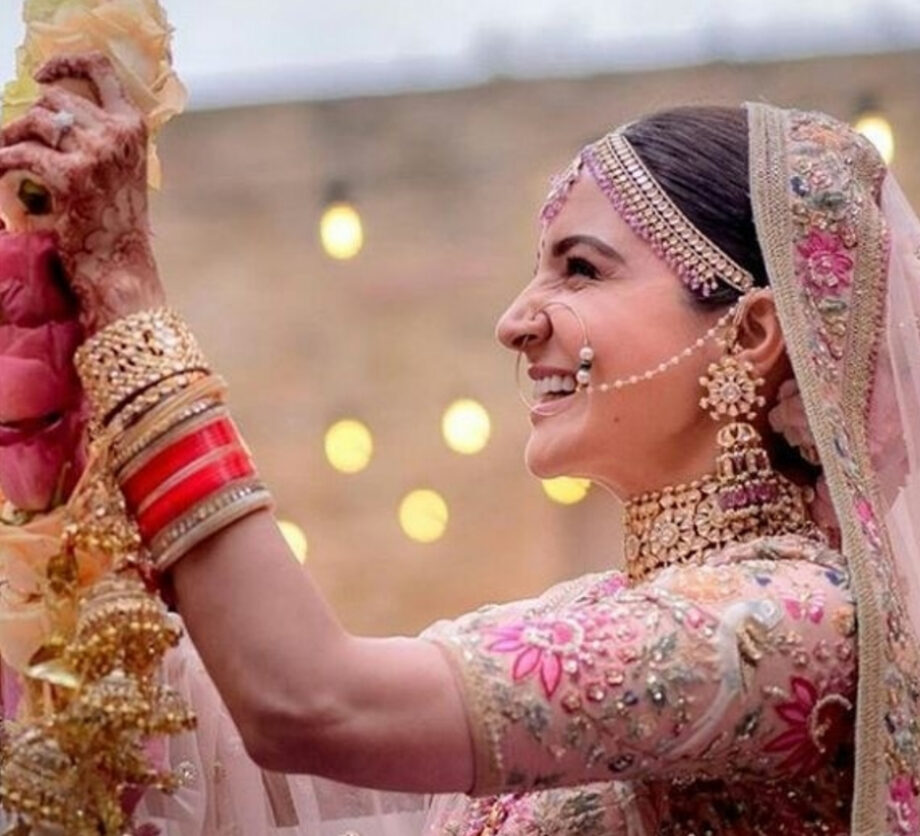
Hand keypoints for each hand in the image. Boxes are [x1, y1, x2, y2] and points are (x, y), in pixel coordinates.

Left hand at [0, 52, 164, 333]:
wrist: (121, 268)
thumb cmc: (118, 225)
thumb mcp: (122, 171)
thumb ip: (101, 137)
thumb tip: (53, 113)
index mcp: (133, 128)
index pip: (101, 69)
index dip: (66, 63)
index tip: (44, 75)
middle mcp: (118, 135)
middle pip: (55, 98)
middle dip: (30, 118)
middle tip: (20, 141)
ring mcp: (96, 155)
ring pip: (34, 121)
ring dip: (12, 138)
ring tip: (7, 158)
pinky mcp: (71, 177)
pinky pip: (19, 154)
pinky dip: (2, 164)